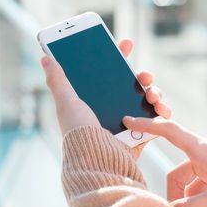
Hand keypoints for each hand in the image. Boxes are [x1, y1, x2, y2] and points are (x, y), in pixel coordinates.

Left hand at [41, 38, 170, 156]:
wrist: (97, 163)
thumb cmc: (79, 134)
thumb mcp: (67, 104)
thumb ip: (58, 81)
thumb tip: (44, 58)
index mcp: (94, 100)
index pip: (107, 73)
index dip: (118, 56)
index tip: (126, 42)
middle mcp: (111, 110)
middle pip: (132, 85)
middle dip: (142, 76)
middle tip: (145, 75)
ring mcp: (127, 122)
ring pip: (146, 99)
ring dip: (154, 92)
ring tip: (154, 95)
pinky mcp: (140, 135)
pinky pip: (156, 120)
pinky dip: (162, 112)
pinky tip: (162, 109)